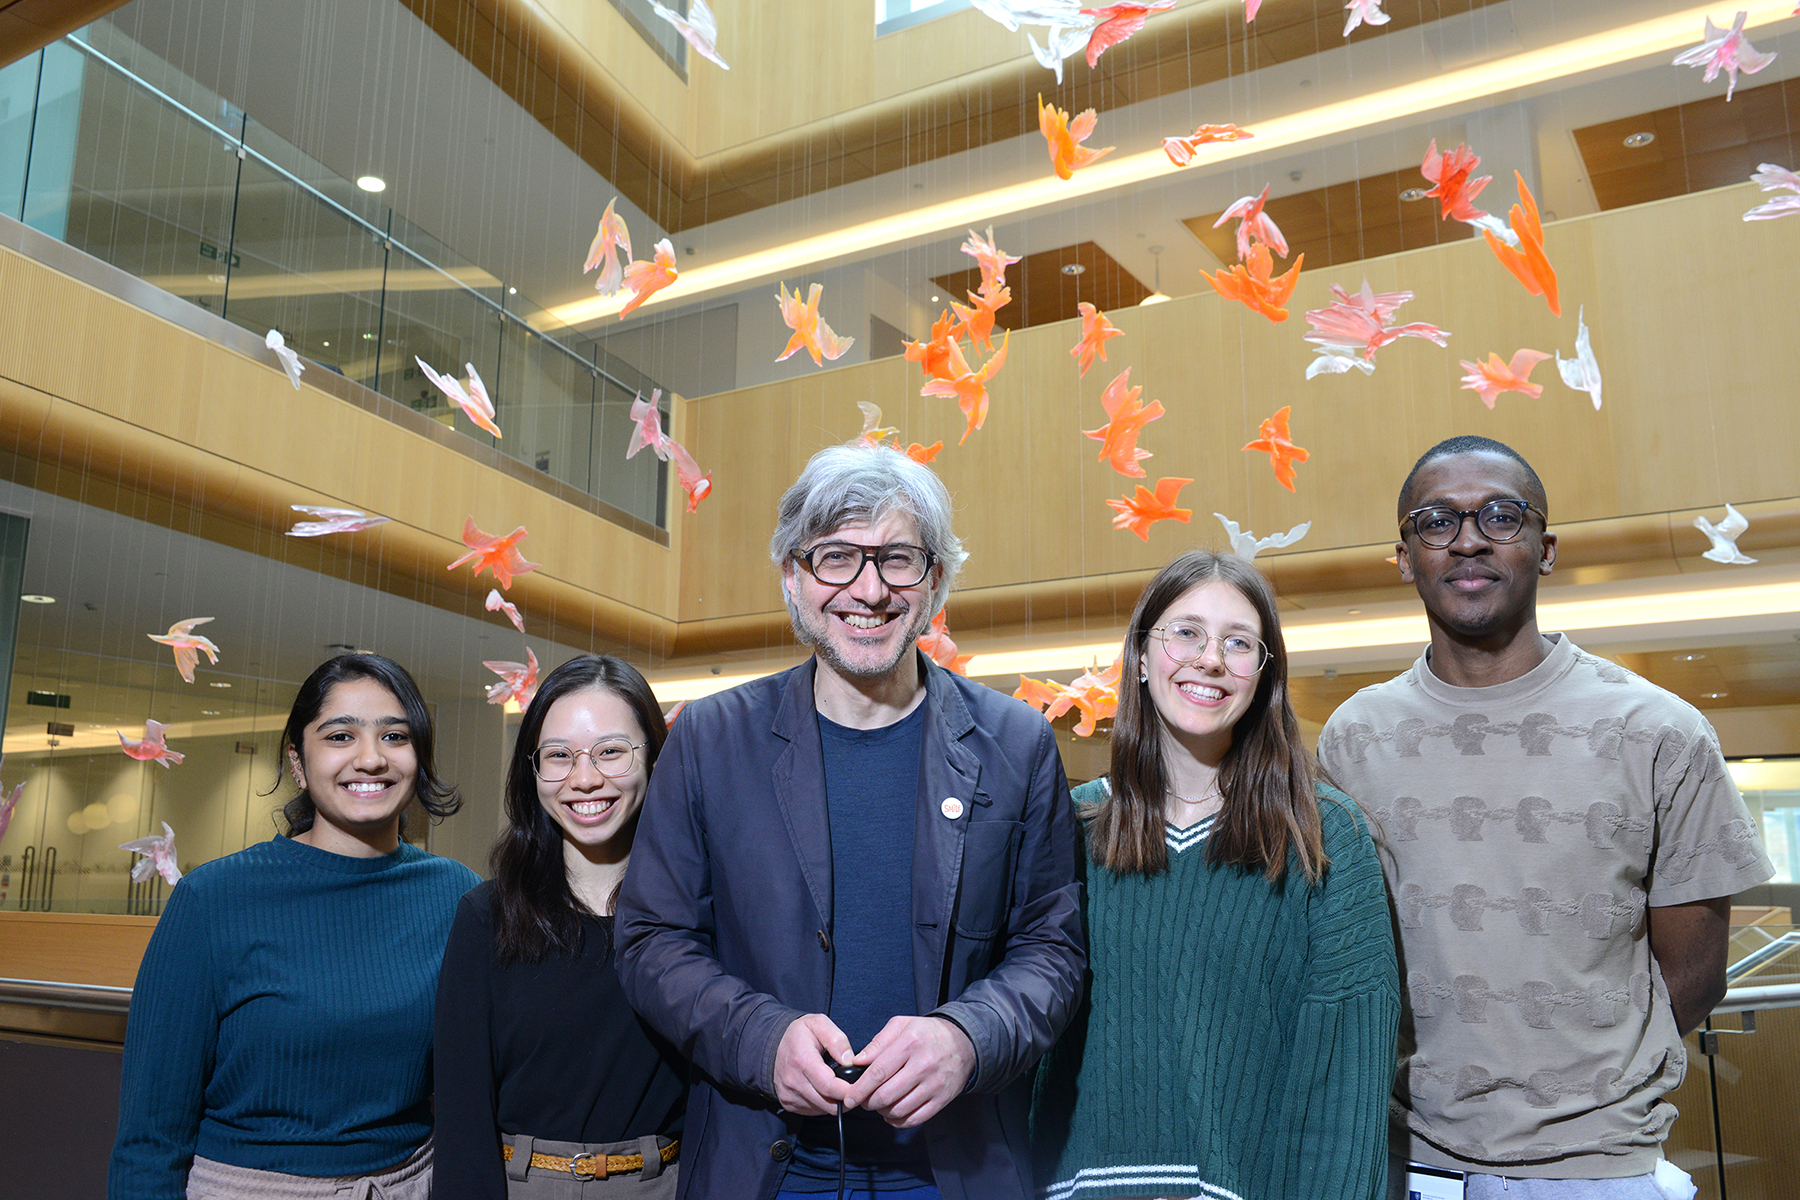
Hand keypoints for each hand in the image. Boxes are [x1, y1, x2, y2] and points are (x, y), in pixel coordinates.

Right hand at [773, 1013, 855, 1115]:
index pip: (829, 1086)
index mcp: (802, 1060)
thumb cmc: (799, 1035)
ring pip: (823, 1110)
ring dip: (836, 1102)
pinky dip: (825, 1104)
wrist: (770, 1047)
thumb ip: (837, 1040)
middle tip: (858, 1089)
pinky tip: (828, 1091)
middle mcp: (793, 1082)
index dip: (848, 1090)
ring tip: (843, 1087)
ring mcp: (790, 1096)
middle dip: (847, 1099)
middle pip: (828, 1103)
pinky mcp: (789, 1104)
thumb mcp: (818, 1024)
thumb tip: (850, 1061)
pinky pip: (814, 1111)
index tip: (862, 1087)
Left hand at [842, 1015, 975, 1127]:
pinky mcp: (942, 1099)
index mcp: (910, 1043)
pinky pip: (915, 1119)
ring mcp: (934, 1084)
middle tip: (863, 1100)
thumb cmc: (927, 1033)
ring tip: (879, 1104)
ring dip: (882, 1112)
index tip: (849, 1097)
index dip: (860, 1089)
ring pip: (899, 1110)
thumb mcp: (902, 1025)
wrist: (964, 1043)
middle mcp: (923, 1065)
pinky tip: (892, 1113)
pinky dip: (898, 1121)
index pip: (878, 1072)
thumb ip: (878, 1043)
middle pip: (886, 1095)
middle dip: (868, 1102)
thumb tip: (857, 1061)